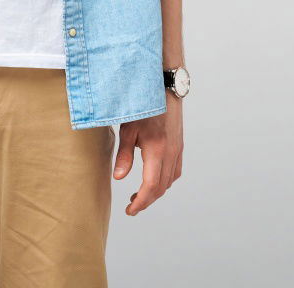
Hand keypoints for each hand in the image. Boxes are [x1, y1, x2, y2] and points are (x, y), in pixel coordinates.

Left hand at [112, 91, 183, 215]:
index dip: (141, 202)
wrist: (165, 87)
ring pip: (170, 181)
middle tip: (131, 205)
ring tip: (139, 194)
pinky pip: (175, 171)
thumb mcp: (128, 128)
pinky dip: (165, 180)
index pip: (151, 186)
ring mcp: (178, 149)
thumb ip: (124, 154)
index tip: (130, 210)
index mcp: (157, 150)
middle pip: (161, 187)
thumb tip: (118, 178)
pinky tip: (154, 178)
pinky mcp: (179, 145)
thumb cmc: (144, 105)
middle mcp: (171, 153)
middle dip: (146, 200)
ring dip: (156, 191)